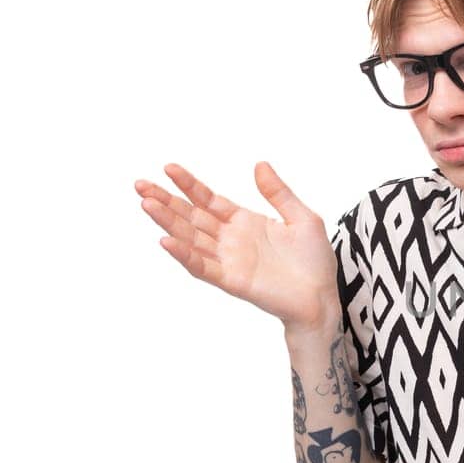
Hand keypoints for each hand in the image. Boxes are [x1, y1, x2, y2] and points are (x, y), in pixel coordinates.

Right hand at [134, 161, 338, 330]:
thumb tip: (260, 165)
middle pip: (191, 217)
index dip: (189, 185)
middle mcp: (231, 240)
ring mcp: (229, 260)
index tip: (169, 168)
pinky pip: (203, 267)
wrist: (322, 297)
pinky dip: (184, 255)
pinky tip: (167, 241)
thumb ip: (279, 193)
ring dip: (168, 223)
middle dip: (166, 201)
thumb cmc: (315, 262)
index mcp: (244, 222)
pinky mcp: (232, 280)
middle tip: (140, 184)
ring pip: (191, 238)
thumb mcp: (302, 218)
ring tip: (146, 204)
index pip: (209, 200)